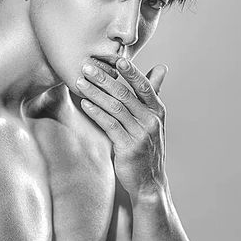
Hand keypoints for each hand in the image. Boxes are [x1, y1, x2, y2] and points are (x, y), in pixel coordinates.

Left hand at [76, 57, 168, 198]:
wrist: (149, 182)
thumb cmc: (147, 148)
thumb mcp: (153, 120)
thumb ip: (152, 94)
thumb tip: (161, 67)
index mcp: (158, 111)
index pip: (143, 86)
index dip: (130, 71)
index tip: (115, 58)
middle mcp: (151, 121)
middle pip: (125, 94)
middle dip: (104, 78)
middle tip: (87, 66)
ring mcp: (140, 135)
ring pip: (115, 108)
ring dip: (95, 93)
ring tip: (80, 82)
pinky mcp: (128, 148)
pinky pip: (110, 125)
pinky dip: (96, 112)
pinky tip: (85, 104)